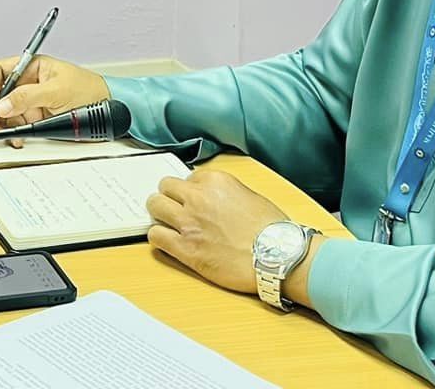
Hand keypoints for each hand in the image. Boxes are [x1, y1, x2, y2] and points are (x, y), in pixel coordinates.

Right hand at [0, 54, 108, 127]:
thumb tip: (2, 105)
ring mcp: (32, 101)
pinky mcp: (37, 117)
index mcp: (32, 66)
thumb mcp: (57, 92)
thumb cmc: (90, 91)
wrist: (111, 109)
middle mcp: (29, 82)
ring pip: (6, 111)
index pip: (0, 71)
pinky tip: (17, 138)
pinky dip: (14, 132)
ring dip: (3, 123)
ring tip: (5, 133)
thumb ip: (28, 97)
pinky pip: (17, 124)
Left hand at [145, 171, 301, 295]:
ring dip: (159, 213)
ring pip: (155, 206)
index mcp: (216, 181)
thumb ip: (225, 193)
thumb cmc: (272, 231)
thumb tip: (214, 199)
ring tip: (166, 222)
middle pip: (165, 187)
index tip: (193, 199)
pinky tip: (167, 240)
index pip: (188, 177)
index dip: (190, 190)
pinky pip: (155, 235)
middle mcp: (198, 198)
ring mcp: (189, 223)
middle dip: (169, 196)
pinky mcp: (185, 249)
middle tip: (174, 207)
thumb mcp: (250, 196)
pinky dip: (158, 236)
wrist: (279, 257)